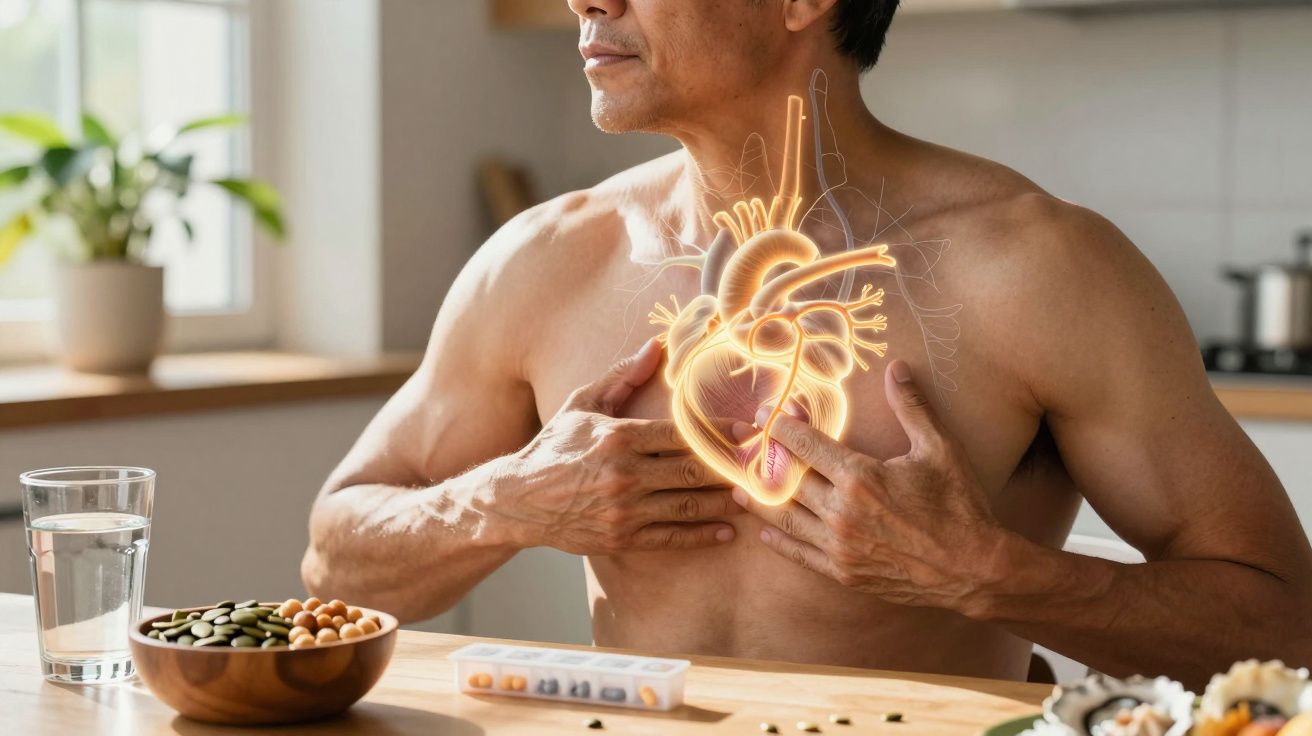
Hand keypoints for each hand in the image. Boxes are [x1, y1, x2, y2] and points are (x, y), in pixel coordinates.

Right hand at [499, 339, 741, 553]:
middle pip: (695, 471)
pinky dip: (703, 535)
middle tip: (764, 466)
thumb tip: (656, 344)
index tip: (750, 433)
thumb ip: (622, 376)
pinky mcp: (621, 538)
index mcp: (620, 437)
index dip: (722, 434)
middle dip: (733, 468)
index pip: (683, 434)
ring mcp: (624, 510)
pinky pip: (671, 537)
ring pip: (689, 506)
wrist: (518, 500)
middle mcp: (625, 474)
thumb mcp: (583, 404)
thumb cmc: (555, 446)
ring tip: (755, 498)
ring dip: (726, 503)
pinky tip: (728, 531)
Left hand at [731, 360, 1005, 611]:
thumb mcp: (939, 449)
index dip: (780, 426)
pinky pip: (799, 554)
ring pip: (785, 518)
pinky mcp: (844, 571)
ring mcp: (839, 545)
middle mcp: (841, 511)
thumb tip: (896, 367)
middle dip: (761, 459)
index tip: (765, 413)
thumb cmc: (960, 506)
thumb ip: (911, 407)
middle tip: (740, 446)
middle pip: (786, 479)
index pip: (805, 444)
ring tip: (737, 488)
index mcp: (859, 476)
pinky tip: (764, 531)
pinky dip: (778, 541)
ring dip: (759, 501)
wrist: (974, 569)